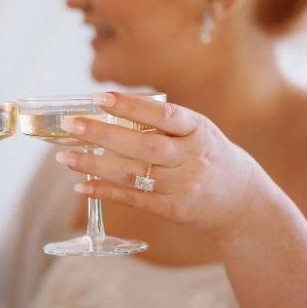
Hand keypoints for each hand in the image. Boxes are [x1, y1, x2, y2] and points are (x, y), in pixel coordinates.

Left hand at [54, 92, 267, 237]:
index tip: (100, 97)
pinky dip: (106, 191)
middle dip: (104, 134)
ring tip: (65, 156)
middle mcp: (190, 157)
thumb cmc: (207, 155)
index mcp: (197, 129)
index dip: (131, 106)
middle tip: (71, 124)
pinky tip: (81, 185)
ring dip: (95, 165)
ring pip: (133, 174)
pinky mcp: (172, 209)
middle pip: (143, 146)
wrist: (241, 201)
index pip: (163, 114)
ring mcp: (182, 185)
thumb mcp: (196, 131)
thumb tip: (105, 110)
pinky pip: (134, 199)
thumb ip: (160, 123)